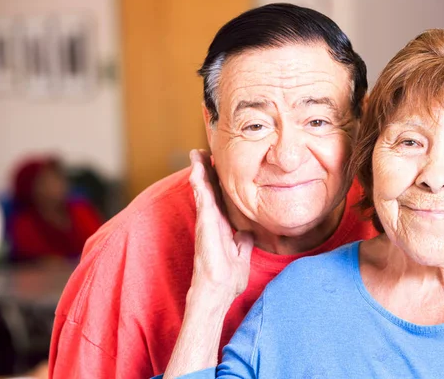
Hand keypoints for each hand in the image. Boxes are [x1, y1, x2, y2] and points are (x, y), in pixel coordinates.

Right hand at [189, 149, 253, 298]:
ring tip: (197, 154)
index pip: (218, 199)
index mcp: (221, 227)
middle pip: (208, 191)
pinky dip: (199, 184)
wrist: (219, 291)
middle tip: (201, 152)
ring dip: (199, 172)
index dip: (217, 184)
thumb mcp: (241, 256)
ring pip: (202, 191)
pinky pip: (202, 199)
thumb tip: (247, 233)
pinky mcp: (205, 225)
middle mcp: (212, 222)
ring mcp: (207, 222)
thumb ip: (243, 243)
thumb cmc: (228, 278)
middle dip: (205, 171)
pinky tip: (197, 170)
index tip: (216, 167)